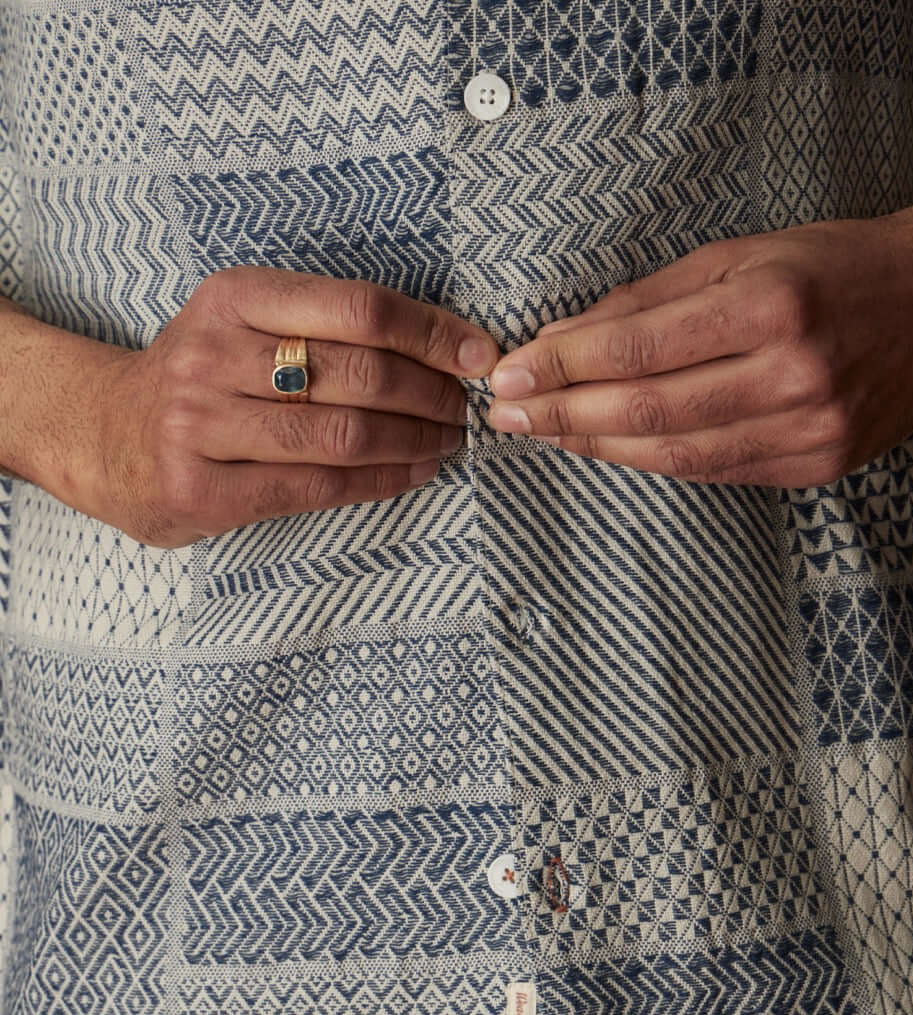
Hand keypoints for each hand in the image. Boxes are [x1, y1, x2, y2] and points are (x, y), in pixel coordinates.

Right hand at [75, 267, 497, 546]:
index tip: (480, 354)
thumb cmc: (198, 376)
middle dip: (433, 394)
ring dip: (415, 441)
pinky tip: (413, 473)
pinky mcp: (202, 488)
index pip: (359, 308)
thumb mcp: (243, 323)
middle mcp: (214, 353)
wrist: (101, 434)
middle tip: (463, 408)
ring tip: (447, 442)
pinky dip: (381, 481)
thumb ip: (323, 327)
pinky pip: (318, 486)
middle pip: (360, 374)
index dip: (433, 333)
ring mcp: (201, 424)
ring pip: (344, 434)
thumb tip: (442, 347)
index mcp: (235, 297)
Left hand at [486, 202, 912, 486]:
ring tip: (546, 434)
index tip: (509, 376)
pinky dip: (652, 460)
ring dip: (598, 446)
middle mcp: (794, 374)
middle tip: (506, 417)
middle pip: (648, 412)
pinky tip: (610, 446)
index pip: (638, 349)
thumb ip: (646, 300)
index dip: (561, 366)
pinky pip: (714, 471)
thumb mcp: (739, 254)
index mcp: (773, 305)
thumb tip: (562, 336)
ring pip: (675, 455)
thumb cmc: (833, 265)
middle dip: (563, 415)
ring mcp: (811, 430)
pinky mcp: (818, 464)